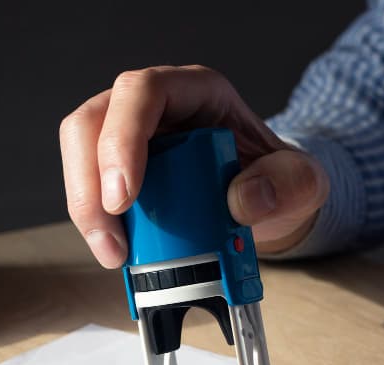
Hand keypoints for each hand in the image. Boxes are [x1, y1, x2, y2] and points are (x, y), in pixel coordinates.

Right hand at [58, 65, 328, 267]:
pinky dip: (97, 223)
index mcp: (196, 91)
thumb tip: (242, 200)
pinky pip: (90, 188)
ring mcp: (130, 137)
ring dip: (87, 207)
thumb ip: (289, 185)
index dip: (122, 139)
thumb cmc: (277, 180)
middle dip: (90, 184)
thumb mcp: (303, 181)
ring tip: (115, 253)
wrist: (269, 201)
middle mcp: (155, 107)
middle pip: (92, 122)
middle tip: (113, 240)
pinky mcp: (118, 171)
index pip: (142, 93)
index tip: (125, 197)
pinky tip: (118, 252)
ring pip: (80, 154)